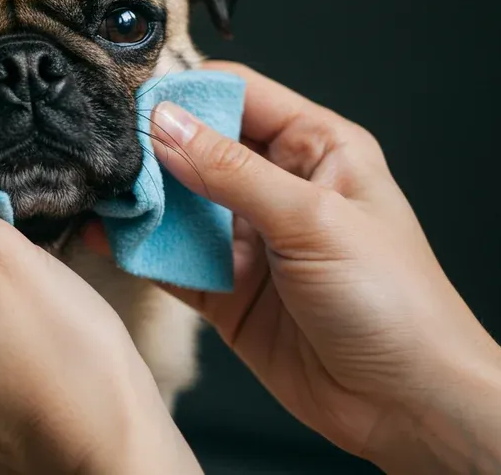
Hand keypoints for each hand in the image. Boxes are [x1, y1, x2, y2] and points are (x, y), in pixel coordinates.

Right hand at [84, 61, 500, 472]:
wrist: (407, 405)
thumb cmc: (394, 303)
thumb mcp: (312, 221)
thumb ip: (231, 172)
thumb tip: (164, 124)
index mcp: (316, 148)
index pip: (238, 95)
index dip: (185, 95)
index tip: (131, 102)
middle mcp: (278, 186)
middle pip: (197, 147)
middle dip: (149, 149)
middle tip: (101, 151)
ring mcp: (249, 239)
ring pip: (176, 203)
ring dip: (138, 199)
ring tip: (93, 191)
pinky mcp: (225, 289)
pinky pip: (170, 258)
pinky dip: (137, 247)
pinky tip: (103, 236)